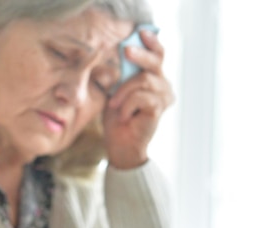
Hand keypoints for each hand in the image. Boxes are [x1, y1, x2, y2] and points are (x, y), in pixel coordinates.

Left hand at [102, 29, 174, 168]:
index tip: (141, 32)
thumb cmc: (117, 118)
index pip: (158, 55)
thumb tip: (120, 54)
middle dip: (139, 55)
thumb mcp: (116, 91)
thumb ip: (122, 75)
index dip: (151, 43)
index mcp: (155, 79)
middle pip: (155, 62)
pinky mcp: (159, 109)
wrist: (120, 145)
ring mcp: (164, 97)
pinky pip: (141, 97)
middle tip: (126, 51)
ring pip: (144, 80)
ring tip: (114, 105)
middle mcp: (164, 86)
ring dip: (123, 91)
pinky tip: (124, 116)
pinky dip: (127, 105)